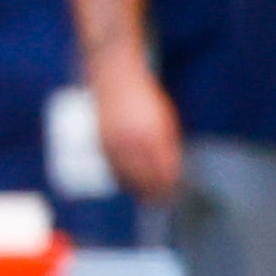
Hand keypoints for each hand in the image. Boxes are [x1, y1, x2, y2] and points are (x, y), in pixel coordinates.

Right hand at [90, 51, 184, 200]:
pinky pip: (112, 169)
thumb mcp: (165, 117)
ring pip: (126, 177)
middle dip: (155, 192)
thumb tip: (171, 170)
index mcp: (153, 133)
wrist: (114, 75)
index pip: (163, 169)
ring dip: (137, 189)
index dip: (169, 185)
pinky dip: (121, 178)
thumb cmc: (145, 96)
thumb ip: (167, 143)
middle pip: (145, 178)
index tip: (175, 193)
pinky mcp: (101, 143)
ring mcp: (115, 143)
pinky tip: (129, 183)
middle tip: (163, 199)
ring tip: (148, 197)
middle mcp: (133, 140)